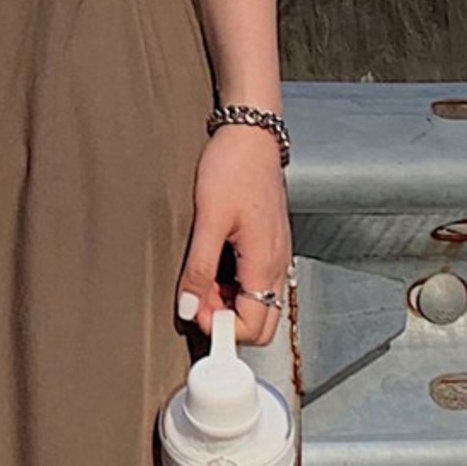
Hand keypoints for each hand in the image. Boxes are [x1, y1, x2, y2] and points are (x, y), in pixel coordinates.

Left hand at [176, 124, 291, 345]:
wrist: (251, 136)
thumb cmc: (233, 168)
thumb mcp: (209, 220)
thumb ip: (199, 269)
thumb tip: (189, 309)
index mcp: (266, 264)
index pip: (254, 327)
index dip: (221, 329)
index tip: (194, 314)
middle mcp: (277, 265)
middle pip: (260, 322)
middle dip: (225, 321)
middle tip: (194, 300)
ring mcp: (275, 256)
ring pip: (256, 302)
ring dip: (225, 301)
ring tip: (198, 277)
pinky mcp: (267, 245)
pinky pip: (254, 282)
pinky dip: (231, 284)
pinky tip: (211, 264)